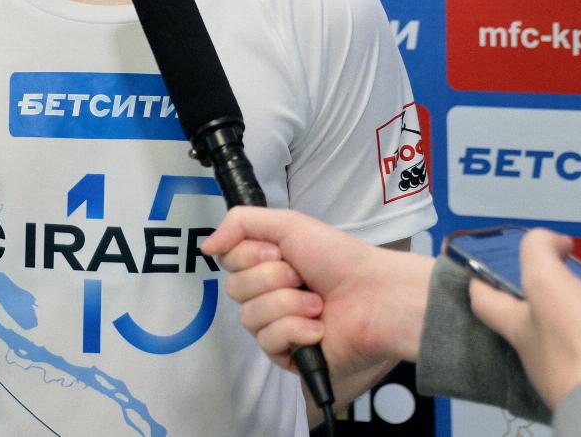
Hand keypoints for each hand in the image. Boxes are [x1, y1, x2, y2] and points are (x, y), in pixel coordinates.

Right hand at [202, 207, 432, 384]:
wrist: (375, 297)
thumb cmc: (340, 258)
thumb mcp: (289, 224)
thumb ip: (241, 223)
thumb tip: (205, 245)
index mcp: (269, 264)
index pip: (228, 262)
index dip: (249, 256)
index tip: (278, 251)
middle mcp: (270, 294)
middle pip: (234, 290)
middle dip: (271, 279)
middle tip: (302, 277)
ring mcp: (278, 327)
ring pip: (249, 318)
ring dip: (287, 305)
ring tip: (317, 304)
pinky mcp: (288, 357)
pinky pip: (269, 342)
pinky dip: (296, 330)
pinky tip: (319, 328)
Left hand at [469, 229, 580, 409]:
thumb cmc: (575, 343)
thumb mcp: (545, 282)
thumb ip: (539, 250)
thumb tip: (551, 241)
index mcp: (525, 331)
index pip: (488, 304)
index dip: (484, 280)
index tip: (492, 260)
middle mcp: (553, 360)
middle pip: (558, 327)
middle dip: (580, 302)